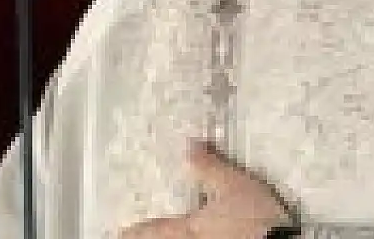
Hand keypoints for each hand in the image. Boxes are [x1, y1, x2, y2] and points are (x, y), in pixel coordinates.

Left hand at [116, 141, 292, 238]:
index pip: (154, 230)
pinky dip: (196, 237)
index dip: (136, 231)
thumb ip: (209, 167)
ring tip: (166, 234)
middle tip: (130, 236)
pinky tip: (204, 234)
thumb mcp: (234, 185)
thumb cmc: (253, 217)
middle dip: (147, 238)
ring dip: (170, 238)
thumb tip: (188, 145)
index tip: (120, 231)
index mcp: (189, 227)